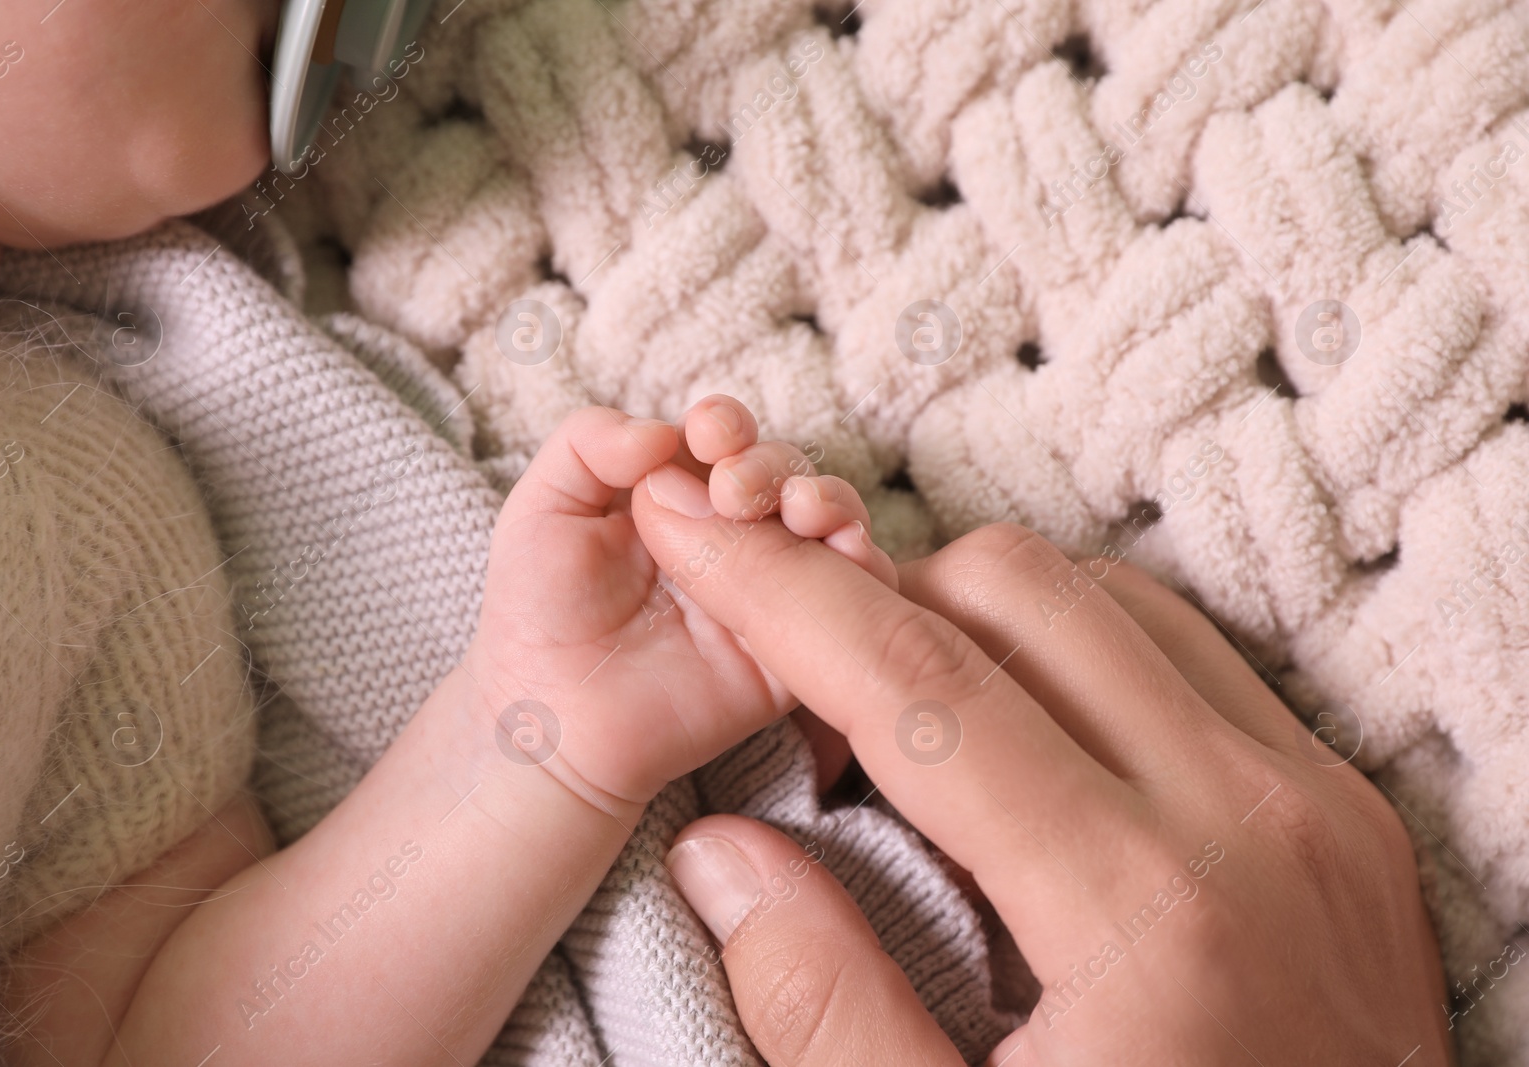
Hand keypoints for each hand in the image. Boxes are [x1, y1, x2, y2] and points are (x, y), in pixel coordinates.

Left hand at [461, 394, 883, 809]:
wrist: (553, 719)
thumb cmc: (537, 614)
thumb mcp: (540, 510)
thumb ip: (588, 445)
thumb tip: (667, 430)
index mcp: (675, 494)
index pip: (723, 440)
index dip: (725, 426)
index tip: (707, 436)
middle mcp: (730, 535)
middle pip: (782, 473)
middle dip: (770, 464)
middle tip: (733, 491)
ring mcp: (767, 589)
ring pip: (828, 523)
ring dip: (826, 500)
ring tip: (798, 512)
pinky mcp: (793, 647)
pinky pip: (851, 600)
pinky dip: (863, 565)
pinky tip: (843, 550)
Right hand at [630, 505, 1453, 1063]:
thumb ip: (826, 1006)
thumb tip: (723, 852)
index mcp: (1143, 914)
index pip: (921, 683)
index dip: (785, 596)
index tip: (699, 539)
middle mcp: (1249, 817)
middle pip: (1017, 593)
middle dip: (883, 604)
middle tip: (817, 702)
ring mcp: (1316, 800)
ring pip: (1110, 597)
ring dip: (985, 622)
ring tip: (917, 720)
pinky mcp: (1347, 806)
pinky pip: (1192, 652)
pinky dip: (1084, 652)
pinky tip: (1031, 736)